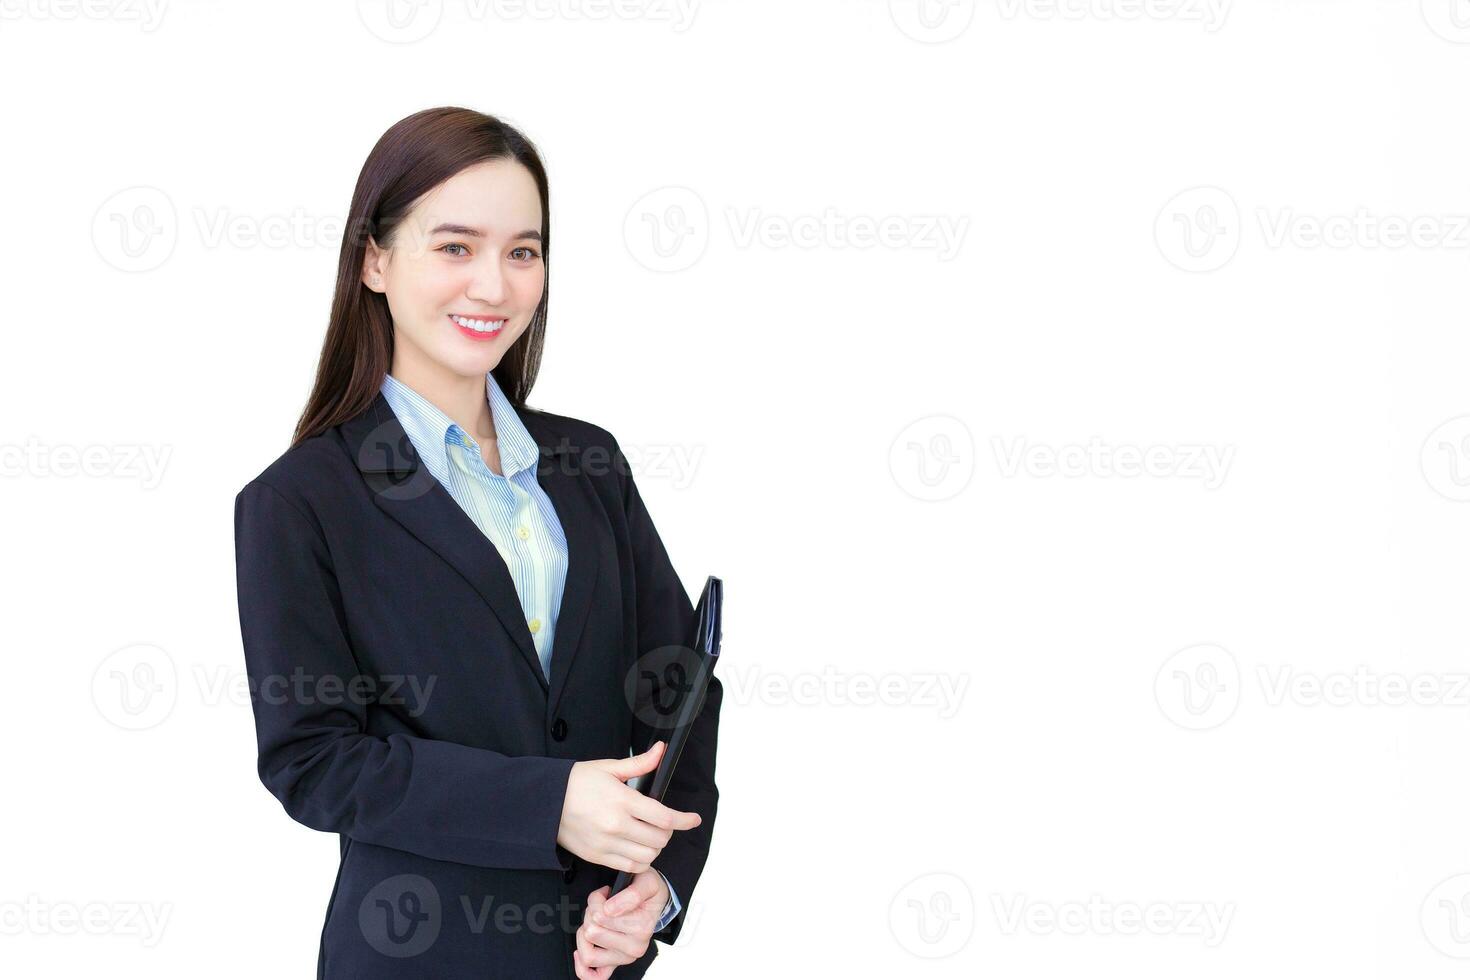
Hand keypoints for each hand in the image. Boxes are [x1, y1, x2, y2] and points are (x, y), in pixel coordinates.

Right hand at [557, 741, 701, 873]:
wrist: (544, 802)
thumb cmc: (576, 782)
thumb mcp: (609, 767)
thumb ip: (640, 764)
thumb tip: (661, 751)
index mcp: (622, 800)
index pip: (664, 817)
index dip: (684, 819)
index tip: (693, 819)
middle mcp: (616, 825)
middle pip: (660, 839)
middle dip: (668, 831)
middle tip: (664, 823)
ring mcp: (607, 844)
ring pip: (648, 856)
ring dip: (655, 847)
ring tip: (650, 835)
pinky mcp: (598, 857)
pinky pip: (630, 866)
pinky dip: (640, 860)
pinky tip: (637, 847)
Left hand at [573, 872, 666, 978]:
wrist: (656, 902)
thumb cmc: (648, 892)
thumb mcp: (647, 882)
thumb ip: (632, 894)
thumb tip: (610, 909)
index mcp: (642, 928)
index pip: (600, 915)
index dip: (597, 899)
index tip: (606, 893)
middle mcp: (634, 947)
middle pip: (591, 932)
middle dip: (591, 914)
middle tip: (602, 906)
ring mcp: (623, 958)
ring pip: (588, 953)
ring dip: (585, 933)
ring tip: (595, 922)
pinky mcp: (614, 965)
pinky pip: (594, 976)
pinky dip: (582, 967)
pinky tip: (581, 951)